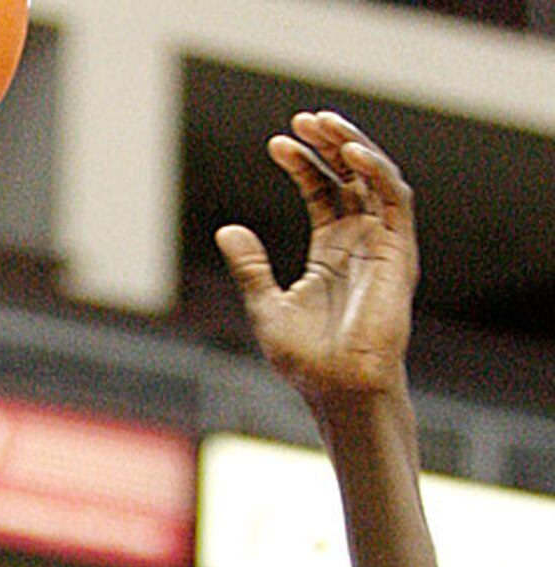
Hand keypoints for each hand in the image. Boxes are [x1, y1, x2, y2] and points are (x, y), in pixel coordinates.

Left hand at [216, 112, 417, 406]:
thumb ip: (250, 267)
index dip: (303, 164)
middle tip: (304, 118)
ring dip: (355, 147)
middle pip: (351, 177)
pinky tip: (350, 154)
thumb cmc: (305, 360)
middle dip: (330, 143)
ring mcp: (382, 247)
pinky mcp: (398, 255)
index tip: (276, 144)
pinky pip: (395, 202)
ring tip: (325, 124)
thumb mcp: (265, 305)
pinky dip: (376, 173)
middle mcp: (360, 243)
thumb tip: (227, 230)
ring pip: (377, 180)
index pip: (322, 191)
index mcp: (331, 251)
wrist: (337, 389)